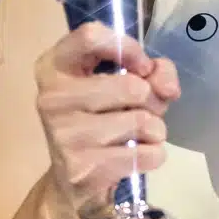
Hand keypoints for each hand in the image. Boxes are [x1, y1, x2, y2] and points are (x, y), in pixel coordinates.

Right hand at [33, 23, 180, 218]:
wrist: (72, 182)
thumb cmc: (99, 121)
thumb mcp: (122, 85)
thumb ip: (151, 71)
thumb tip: (166, 86)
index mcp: (55, 66)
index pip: (91, 36)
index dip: (128, 49)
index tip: (142, 67)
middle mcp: (52, 98)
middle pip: (131, 86)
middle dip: (152, 99)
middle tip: (146, 110)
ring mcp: (65, 135)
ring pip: (141, 121)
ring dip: (155, 130)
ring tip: (141, 135)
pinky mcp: (82, 168)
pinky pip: (145, 154)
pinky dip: (154, 155)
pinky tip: (137, 156)